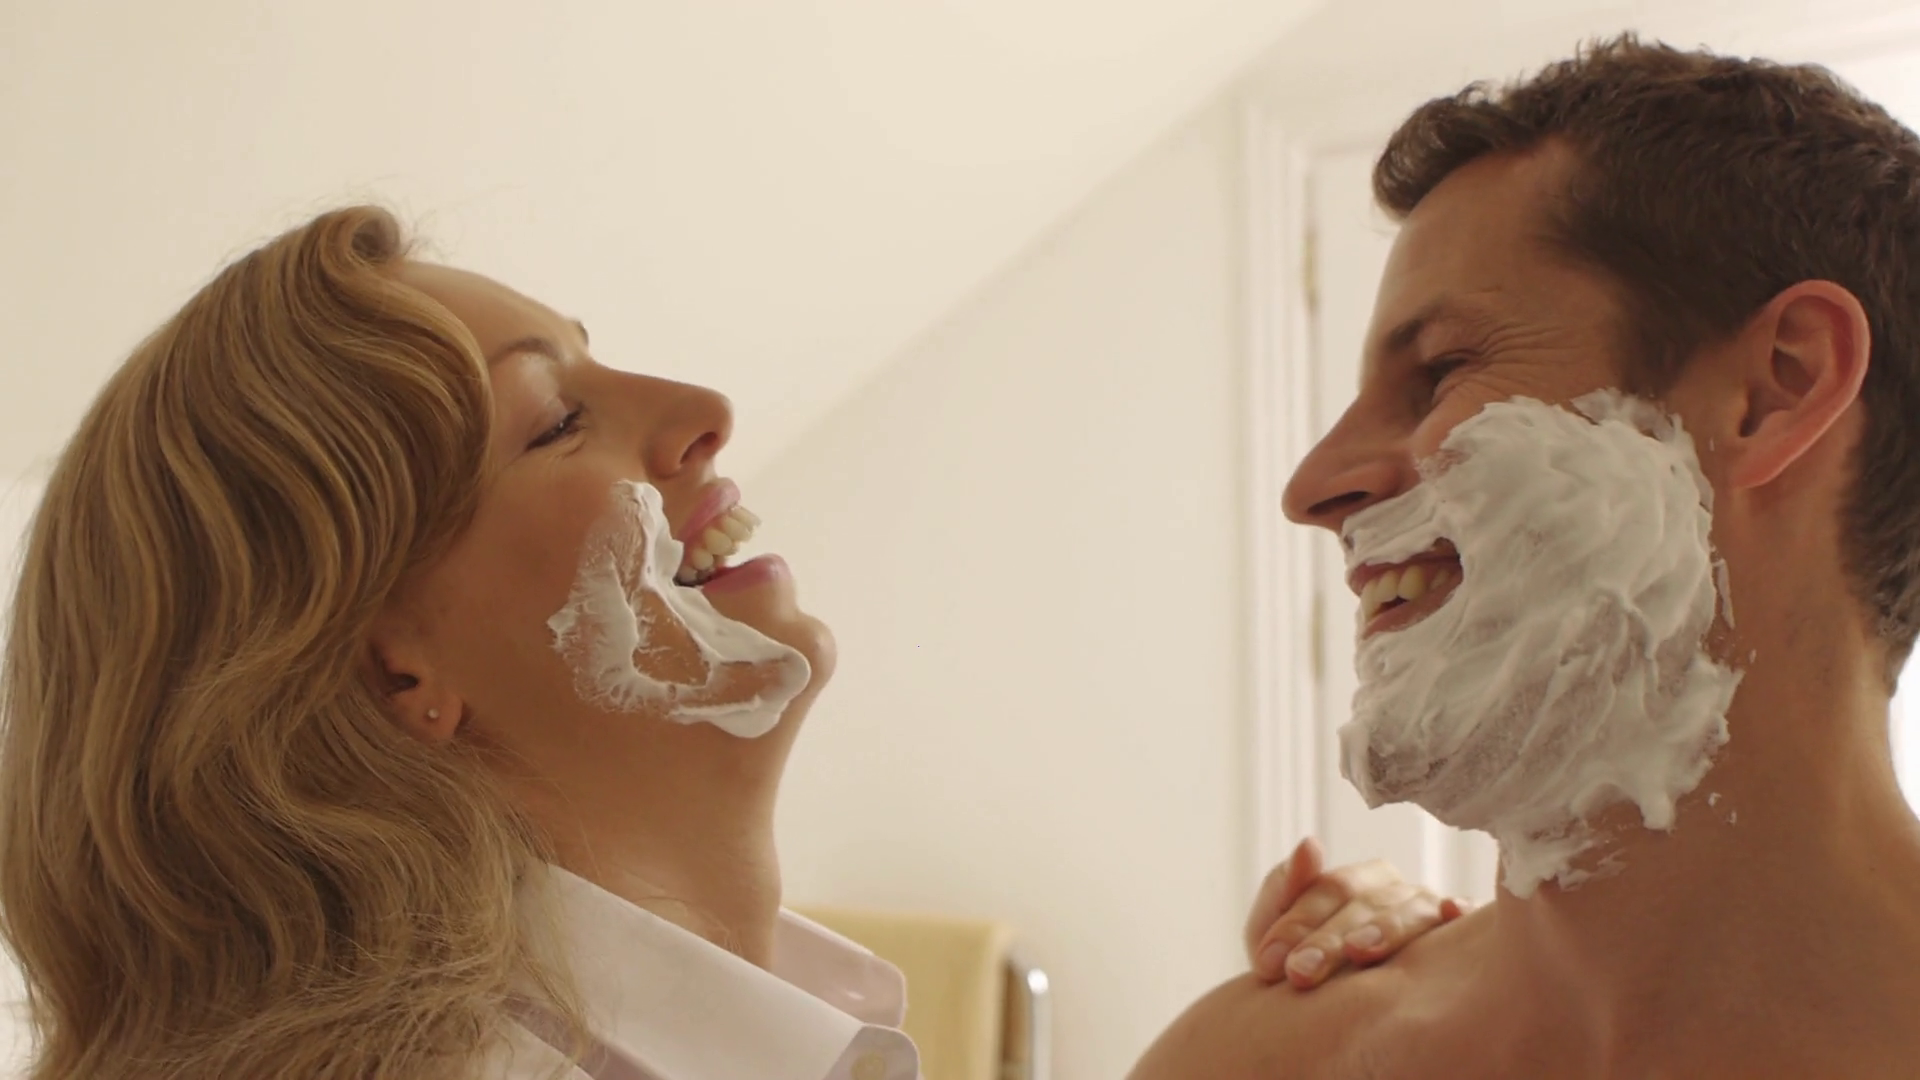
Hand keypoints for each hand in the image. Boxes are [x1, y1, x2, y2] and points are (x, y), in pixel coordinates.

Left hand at [1243, 837, 1471, 989]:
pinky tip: (1453, 911)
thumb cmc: (1302, 969)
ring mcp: (1431, 914)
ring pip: (1414, 910)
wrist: (1327, 1026)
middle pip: (1368, 903)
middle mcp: (1396, 892)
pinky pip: (1468, 919)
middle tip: (1299, 973)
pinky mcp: (1463, 940)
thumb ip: (1282, 890)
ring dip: (1387, 928)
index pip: (1330, 890)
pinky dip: (1463, 909)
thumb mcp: (1275, 936)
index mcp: (1354, 884)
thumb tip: (1310, 842)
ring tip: (1359, 952)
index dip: (1298, 923)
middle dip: (1330, 939)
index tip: (1270, 962)